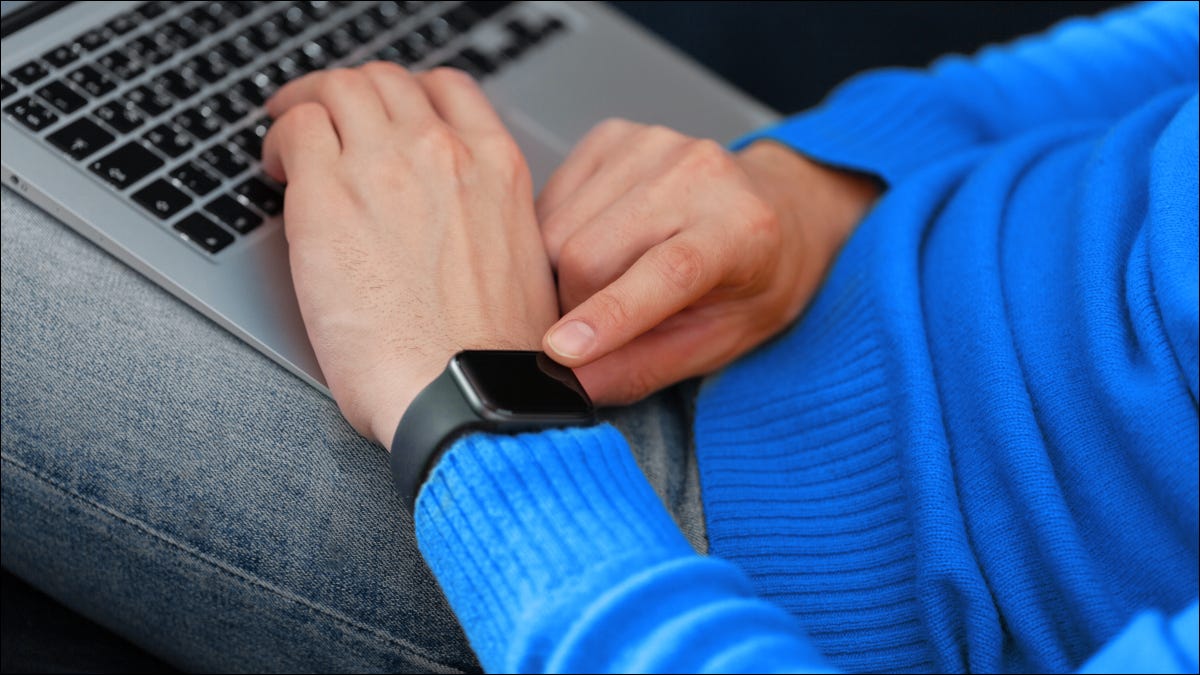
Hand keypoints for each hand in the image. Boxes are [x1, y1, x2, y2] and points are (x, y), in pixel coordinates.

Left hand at [262, 63, 558, 445]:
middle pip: (385, 80)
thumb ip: (483, 218)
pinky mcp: (328, 198)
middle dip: (350, 94)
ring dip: (308, 104)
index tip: (387, 115)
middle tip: (325, 117)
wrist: (470, 397)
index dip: (406, 95)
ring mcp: (385, 168)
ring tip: (289, 134)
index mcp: (498, 170)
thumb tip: (447, 217)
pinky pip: (295, 131)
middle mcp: (444, 154)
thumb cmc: (492, 360)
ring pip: (337, 89)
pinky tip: (275, 168)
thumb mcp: (517, 268)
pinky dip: (280, 138)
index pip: (448, 90)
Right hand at [538, 121, 879, 404]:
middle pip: (588, 252)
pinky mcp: (613, 136)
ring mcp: (651, 145)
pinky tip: (596, 248)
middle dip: (573, 305)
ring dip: (559, 275)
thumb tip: (572, 387)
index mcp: (741, 227)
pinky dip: (554, 240)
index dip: (611, 314)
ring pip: (556, 229)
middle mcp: (697, 172)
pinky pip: (549, 202)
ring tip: (603, 286)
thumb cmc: (754, 280)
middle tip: (594, 331)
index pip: (667, 271)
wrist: (776, 208)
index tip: (560, 351)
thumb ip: (644, 367)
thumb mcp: (719, 342)